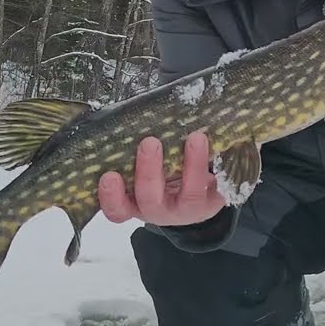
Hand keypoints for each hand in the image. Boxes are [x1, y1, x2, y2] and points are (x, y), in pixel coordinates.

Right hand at [97, 131, 225, 226]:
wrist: (196, 193)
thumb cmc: (159, 173)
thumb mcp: (142, 166)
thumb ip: (133, 150)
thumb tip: (131, 115)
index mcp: (134, 203)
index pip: (117, 210)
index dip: (111, 197)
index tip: (109, 176)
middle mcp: (158, 210)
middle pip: (149, 201)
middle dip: (148, 172)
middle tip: (149, 143)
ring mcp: (186, 210)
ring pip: (189, 195)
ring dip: (192, 165)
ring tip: (195, 137)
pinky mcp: (211, 203)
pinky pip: (215, 189)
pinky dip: (214, 165)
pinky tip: (211, 143)